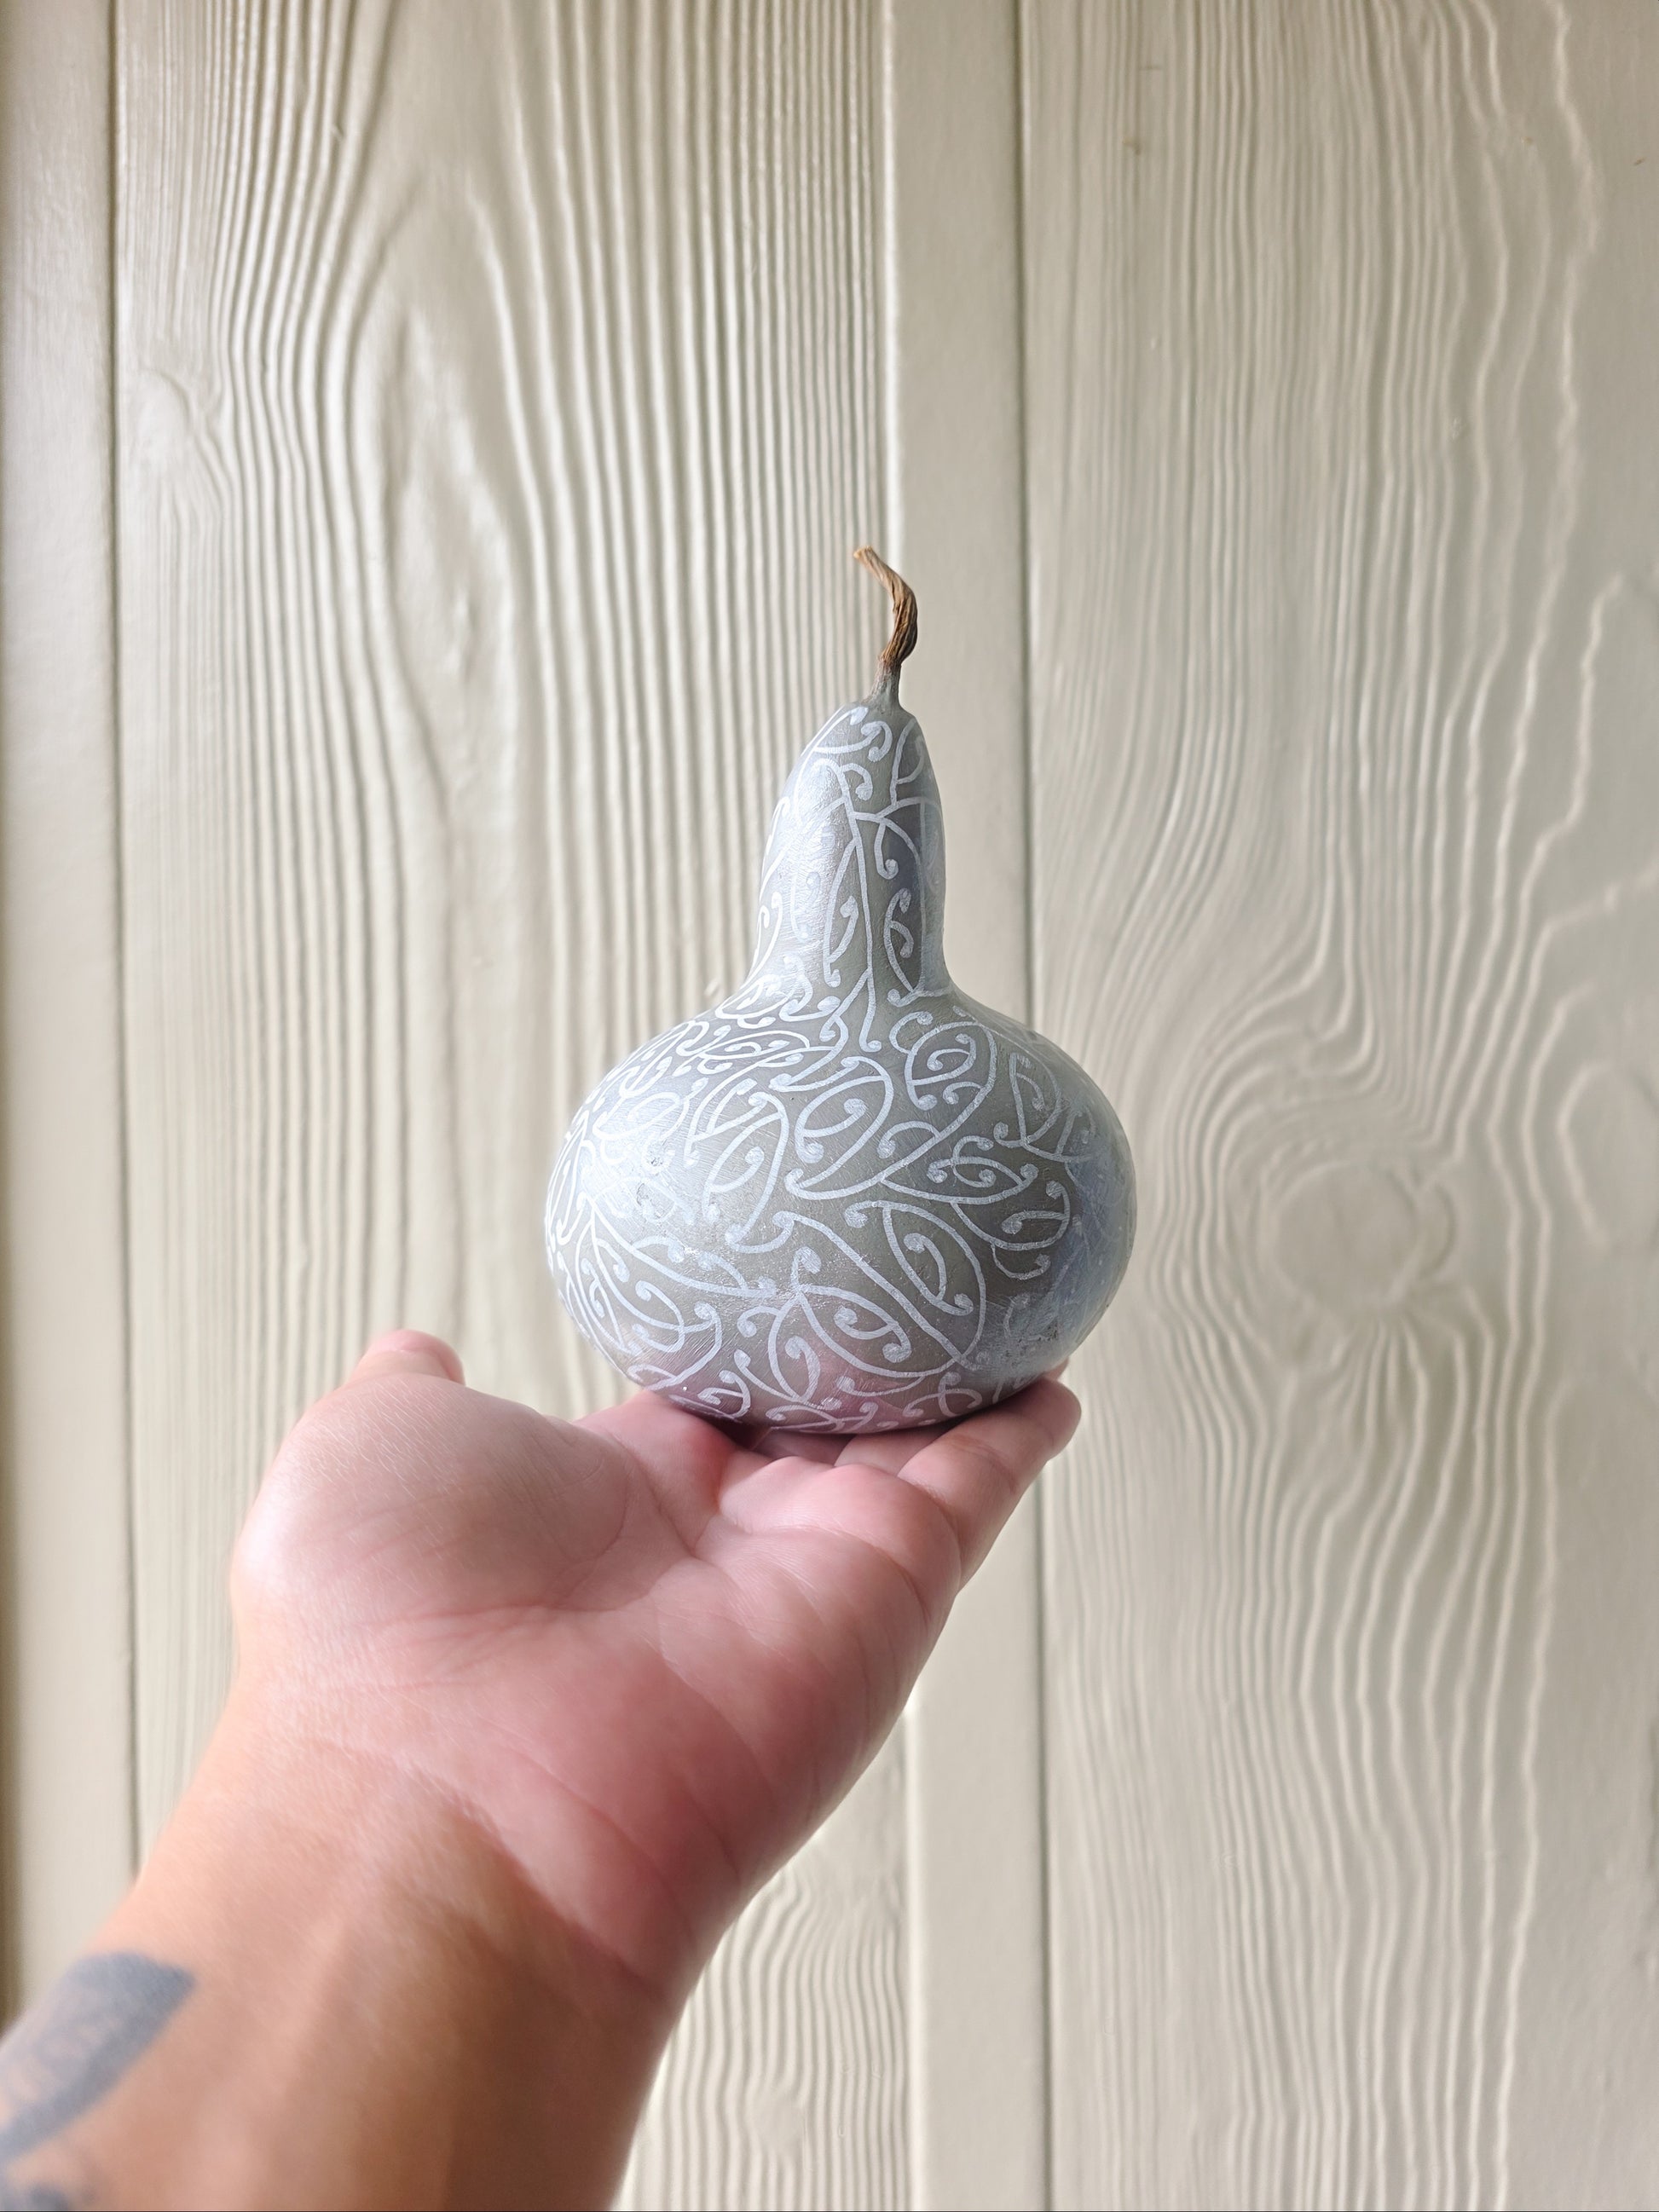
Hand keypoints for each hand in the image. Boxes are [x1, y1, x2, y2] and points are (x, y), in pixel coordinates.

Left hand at [231, 1333, 1080, 2005]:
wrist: (456, 1800)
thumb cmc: (377, 1632)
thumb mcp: (363, 1452)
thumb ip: (410, 1395)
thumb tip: (417, 1347)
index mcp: (600, 1499)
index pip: (695, 1395)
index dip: (734, 1324)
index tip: (767, 1251)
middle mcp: (711, 1537)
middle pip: (813, 1413)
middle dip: (856, 1340)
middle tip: (903, 1245)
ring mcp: (802, 1563)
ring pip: (907, 1438)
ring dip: (956, 1362)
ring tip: (1001, 1273)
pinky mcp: (883, 1582)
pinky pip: (974, 1480)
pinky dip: (1022, 1422)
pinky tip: (1050, 1364)